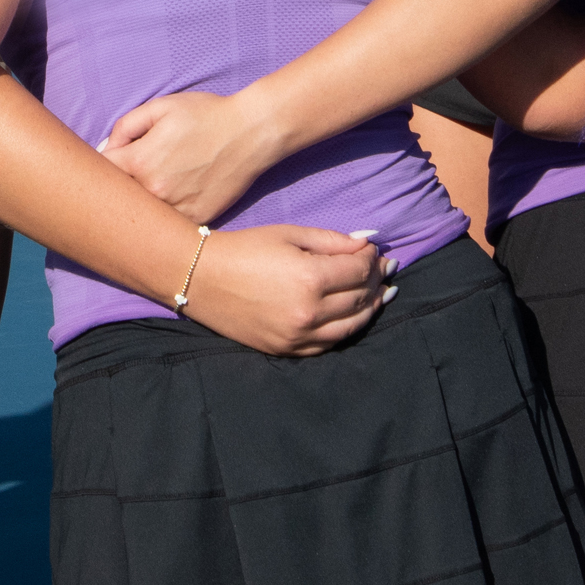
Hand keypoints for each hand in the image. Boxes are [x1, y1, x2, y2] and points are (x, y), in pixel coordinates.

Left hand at [100, 88, 284, 224]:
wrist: (250, 133)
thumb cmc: (204, 115)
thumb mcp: (159, 107)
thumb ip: (125, 127)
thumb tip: (105, 149)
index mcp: (140, 162)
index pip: (101, 172)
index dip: (101, 164)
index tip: (109, 161)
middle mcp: (155, 191)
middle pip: (119, 198)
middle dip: (116, 188)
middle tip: (127, 177)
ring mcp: (177, 209)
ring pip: (144, 214)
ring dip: (142, 204)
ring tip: (155, 185)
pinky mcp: (197, 219)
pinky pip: (171, 223)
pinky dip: (167, 214)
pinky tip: (173, 199)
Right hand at [176, 225, 391, 355]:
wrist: (201, 278)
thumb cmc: (244, 248)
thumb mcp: (288, 235)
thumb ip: (332, 241)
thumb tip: (367, 245)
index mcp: (310, 278)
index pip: (360, 270)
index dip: (373, 259)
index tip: (376, 250)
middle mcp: (309, 312)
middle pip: (360, 298)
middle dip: (376, 281)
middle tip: (384, 269)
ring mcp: (298, 336)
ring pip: (352, 326)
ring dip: (370, 308)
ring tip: (379, 294)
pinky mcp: (288, 350)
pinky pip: (330, 344)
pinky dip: (347, 329)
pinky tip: (353, 316)